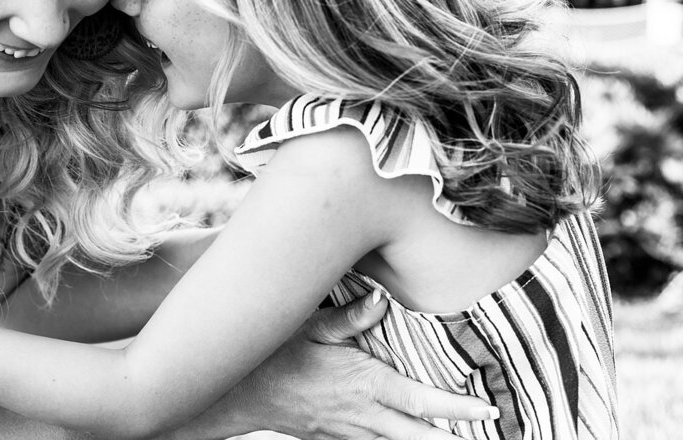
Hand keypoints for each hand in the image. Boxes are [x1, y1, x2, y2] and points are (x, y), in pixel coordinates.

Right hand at [167, 294, 497, 439]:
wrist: (236, 396)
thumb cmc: (271, 356)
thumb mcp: (306, 328)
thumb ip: (347, 317)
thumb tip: (382, 301)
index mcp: (364, 385)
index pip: (421, 401)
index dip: (458, 408)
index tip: (489, 412)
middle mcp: (363, 413)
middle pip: (419, 435)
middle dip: (455, 439)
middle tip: (491, 438)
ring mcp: (349, 429)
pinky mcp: (334, 433)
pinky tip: (403, 435)